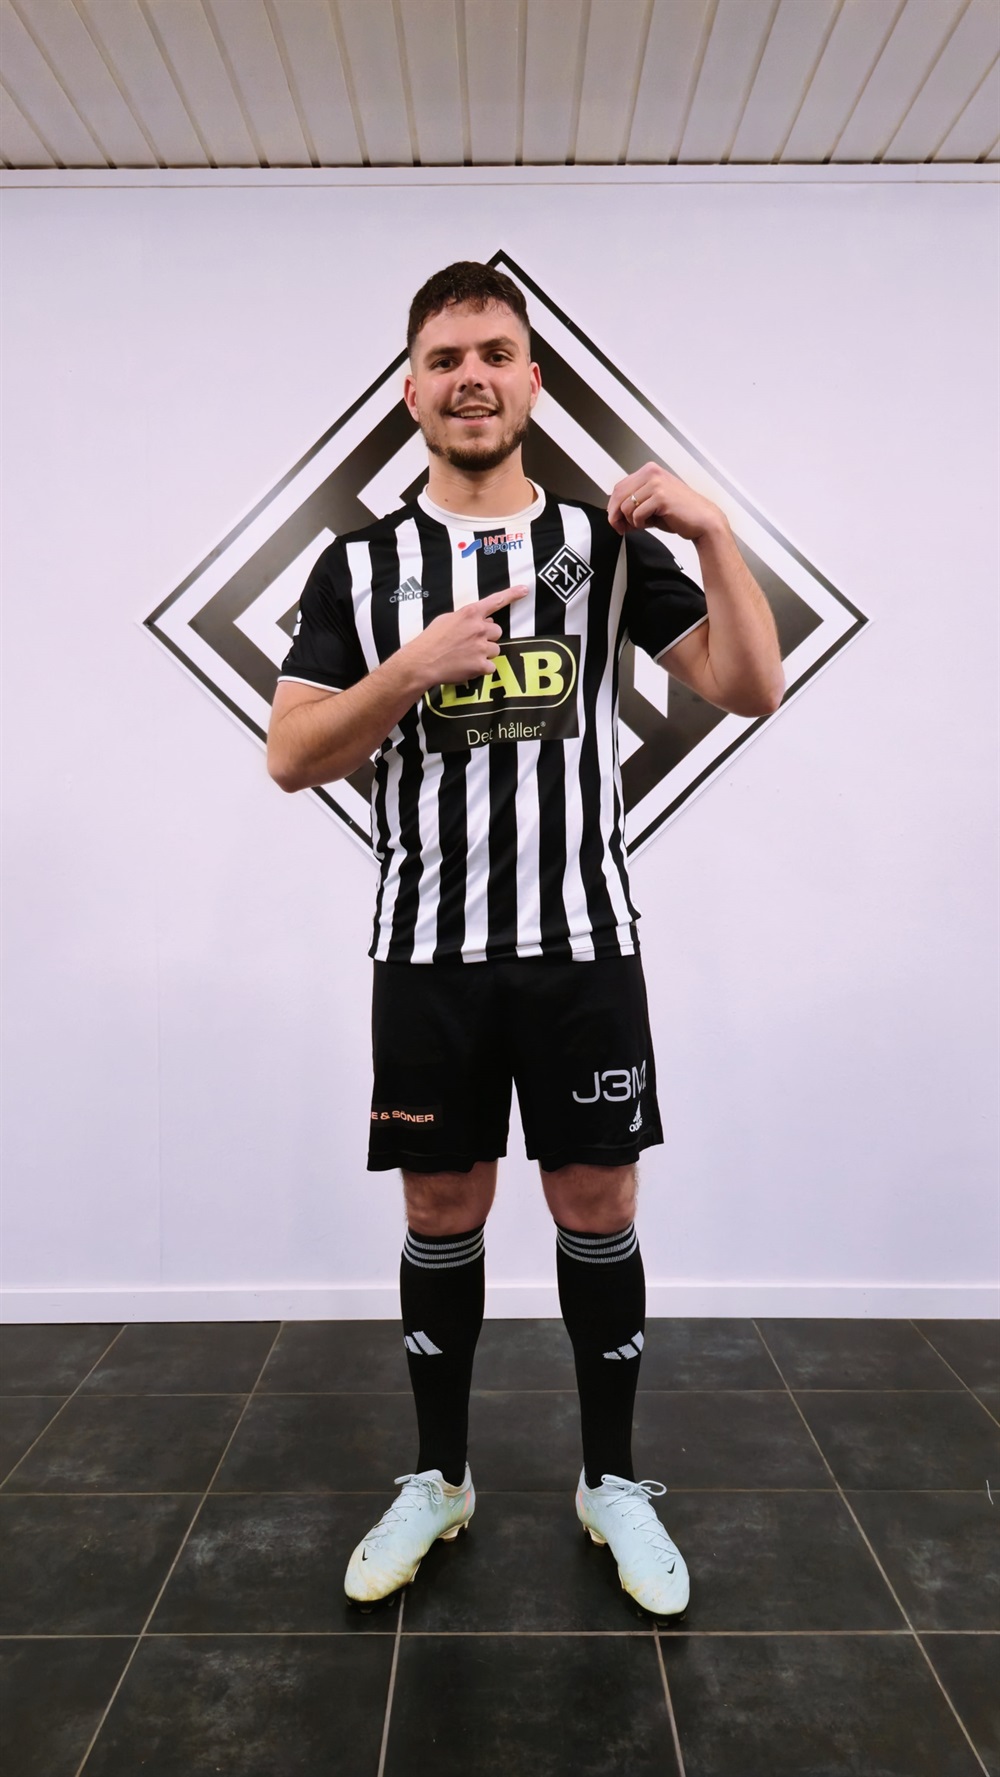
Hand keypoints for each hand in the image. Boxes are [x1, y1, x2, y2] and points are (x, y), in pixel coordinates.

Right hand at [407, 585, 527, 687]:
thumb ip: (466, 618)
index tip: (524, 590)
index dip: (512, 594)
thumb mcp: (446, 619)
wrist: (421, 662)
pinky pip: (490, 666)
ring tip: (466, 656)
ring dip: (485, 653)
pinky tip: (467, 667)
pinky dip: (481, 668)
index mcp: (470, 613)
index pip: (495, 601)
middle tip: (471, 643)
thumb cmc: (430, 640)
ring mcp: (481, 646)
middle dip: (488, 637)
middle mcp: (479, 628)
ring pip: (495, 649)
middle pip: (497, 631)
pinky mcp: (481, 664)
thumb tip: (483, 620)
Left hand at [608, 463, 722, 541]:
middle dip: (615, 516)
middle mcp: (652, 473)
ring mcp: (656, 483)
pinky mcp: (660, 497)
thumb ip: (634, 502)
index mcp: (649, 471)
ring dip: (632, 521)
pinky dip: (640, 524)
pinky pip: (637, 515)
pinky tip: (651, 523)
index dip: (613, 506)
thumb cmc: (680, 512)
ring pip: (626, 506)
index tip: (615, 520)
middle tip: (621, 528)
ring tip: (645, 523)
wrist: (703, 521)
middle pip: (618, 495)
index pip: (619, 487)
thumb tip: (613, 514)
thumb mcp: (652, 502)